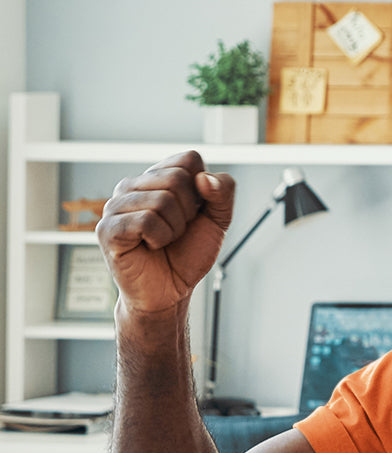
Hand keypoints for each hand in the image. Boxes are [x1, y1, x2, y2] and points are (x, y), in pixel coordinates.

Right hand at [96, 151, 234, 315]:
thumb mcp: (217, 222)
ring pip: (162, 201)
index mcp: (156, 178)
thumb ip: (223, 194)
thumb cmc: (187, 256)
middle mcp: (133, 185)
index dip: (203, 191)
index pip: (189, 160)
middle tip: (177, 232)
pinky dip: (159, 238)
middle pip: (177, 178)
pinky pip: (146, 221)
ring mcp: (116, 205)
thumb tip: (204, 177)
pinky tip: (150, 246)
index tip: (193, 214)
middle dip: (189, 213)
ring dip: (174, 230)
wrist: (170, 292)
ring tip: (162, 241)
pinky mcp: (108, 228)